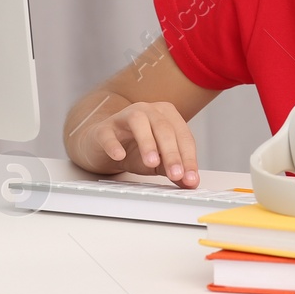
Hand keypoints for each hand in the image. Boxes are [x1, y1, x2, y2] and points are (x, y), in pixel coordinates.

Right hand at [85, 101, 200, 186]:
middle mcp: (148, 111)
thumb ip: (173, 169)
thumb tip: (190, 182)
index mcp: (167, 116)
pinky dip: (114, 145)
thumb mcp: (158, 162)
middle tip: (175, 174)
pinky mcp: (104, 128)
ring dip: (147, 143)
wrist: (104, 147)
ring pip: (139, 122)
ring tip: (151, 163)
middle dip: (172, 153)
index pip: (183, 136)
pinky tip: (119, 156)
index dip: (188, 158)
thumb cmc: (134, 150)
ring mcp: (124, 116)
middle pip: (164, 128)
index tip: (190, 178)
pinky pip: (109, 133)